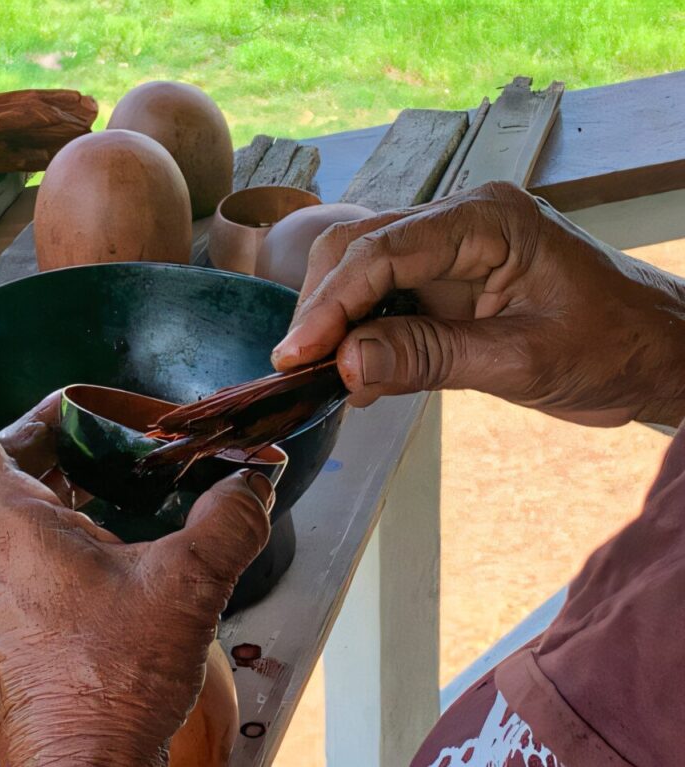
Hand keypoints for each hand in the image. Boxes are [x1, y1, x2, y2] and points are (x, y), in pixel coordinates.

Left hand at [0, 332, 272, 766]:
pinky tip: (107, 532)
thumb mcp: (186, 585)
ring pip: (10, 503)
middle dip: (54, 430)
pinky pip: (15, 543)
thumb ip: (229, 519)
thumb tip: (258, 478)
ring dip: (61, 478)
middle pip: (0, 459)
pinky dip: (56, 520)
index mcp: (3, 523)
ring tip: (123, 472)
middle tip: (111, 419)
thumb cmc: (112, 683)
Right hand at [272, 181, 684, 427]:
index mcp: (487, 219)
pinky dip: (362, 335)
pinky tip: (356, 374)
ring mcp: (451, 250)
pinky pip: (387, 300)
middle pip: (359, 248)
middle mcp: (460, 222)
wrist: (659, 353)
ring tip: (321, 378)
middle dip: (322, 308)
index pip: (383, 250)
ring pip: (363, 272)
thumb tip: (345, 364)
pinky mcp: (448, 282)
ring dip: (336, 324)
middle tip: (298, 369)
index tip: (296, 355)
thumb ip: (430, 357)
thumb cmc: (614, 346)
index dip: (330, 303)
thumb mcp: (522, 359)